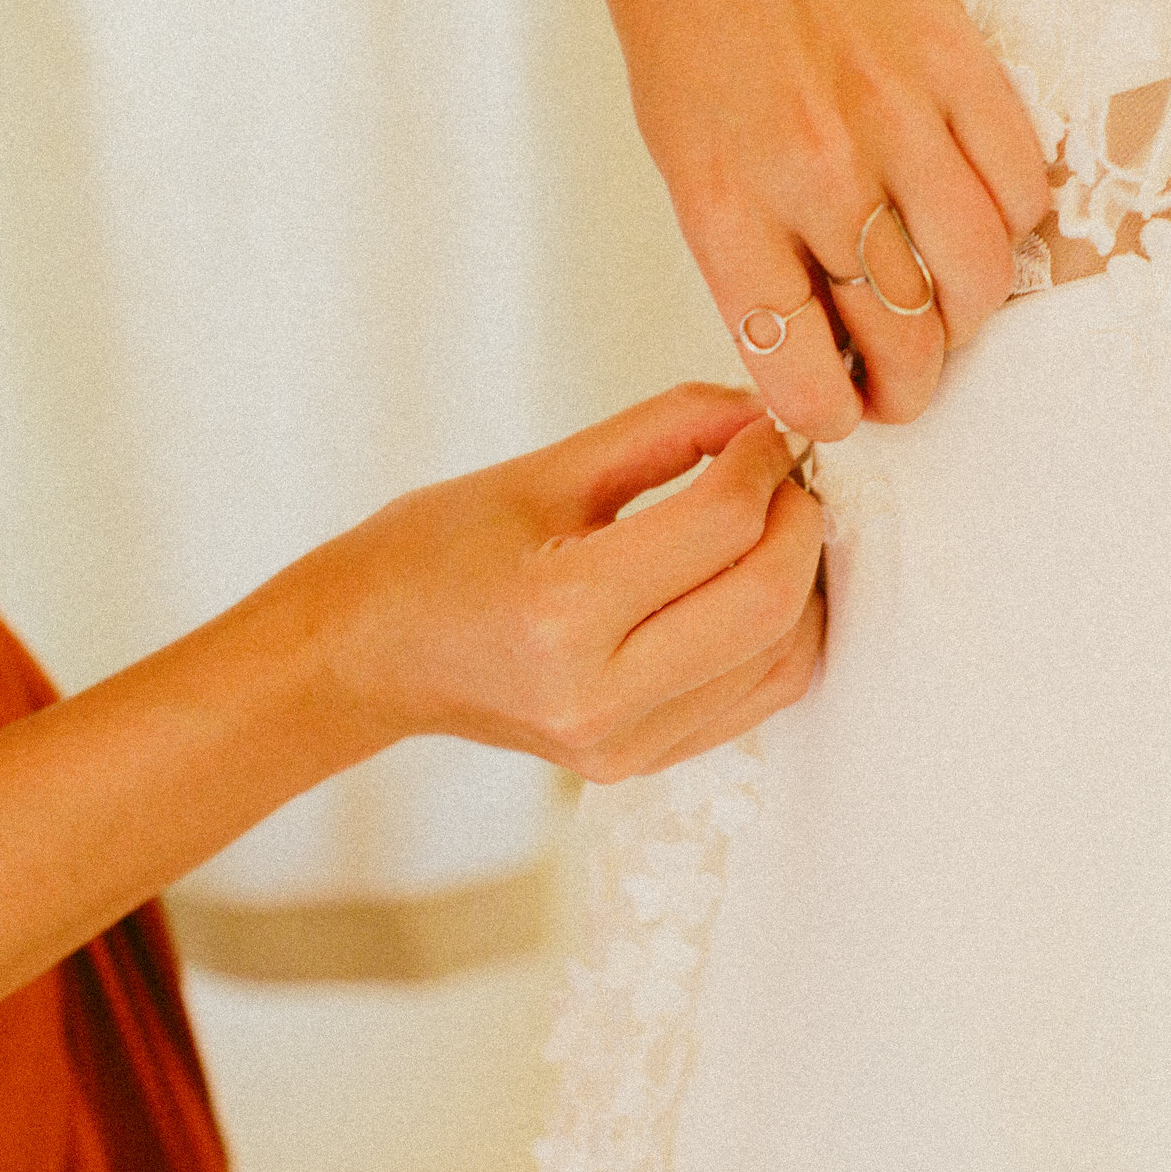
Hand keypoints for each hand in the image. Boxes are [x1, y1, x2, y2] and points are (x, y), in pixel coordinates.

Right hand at [288, 382, 822, 781]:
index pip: (722, 527)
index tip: (762, 427)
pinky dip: (778, 631)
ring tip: (768, 522)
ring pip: (783, 656)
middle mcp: (601, 698)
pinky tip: (747, 580)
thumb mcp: (543, 473)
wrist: (370, 658)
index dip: (763, 463)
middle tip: (782, 472)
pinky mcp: (645, 763)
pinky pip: (760, 696)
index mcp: (561, 616)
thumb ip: (662, 431)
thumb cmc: (435, 555)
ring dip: (799, 577)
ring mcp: (626, 746)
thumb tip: (758, 408)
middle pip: (769, 602)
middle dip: (799, 522)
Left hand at [579, 0, 1052, 440]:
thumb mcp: (682, 156)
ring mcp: (895, 114)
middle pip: (906, 339)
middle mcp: (814, 171)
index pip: (801, 373)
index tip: (844, 409)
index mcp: (726, 206)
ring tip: (951, 309)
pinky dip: (1010, 223)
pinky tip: (975, 213)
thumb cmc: (682, 17)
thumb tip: (823, 346)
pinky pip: (1021, 187)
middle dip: (914, 385)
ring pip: (978, 278)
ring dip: (972, 317)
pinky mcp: (957, 61)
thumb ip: (750, 256)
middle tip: (909, 377)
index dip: (833, 414)